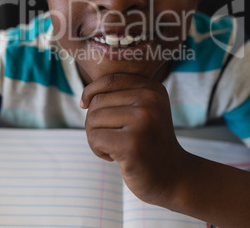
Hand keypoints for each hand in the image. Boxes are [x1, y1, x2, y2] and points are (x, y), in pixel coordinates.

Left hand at [80, 73, 186, 205]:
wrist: (173, 176)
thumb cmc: (149, 142)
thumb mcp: (143, 111)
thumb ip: (121, 96)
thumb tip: (85, 98)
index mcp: (152, 89)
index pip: (109, 80)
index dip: (90, 91)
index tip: (84, 105)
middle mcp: (149, 101)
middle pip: (97, 101)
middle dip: (94, 121)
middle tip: (108, 137)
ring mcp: (142, 122)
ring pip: (93, 120)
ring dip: (94, 137)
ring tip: (112, 147)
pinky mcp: (131, 145)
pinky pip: (94, 139)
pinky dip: (97, 149)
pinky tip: (113, 157)